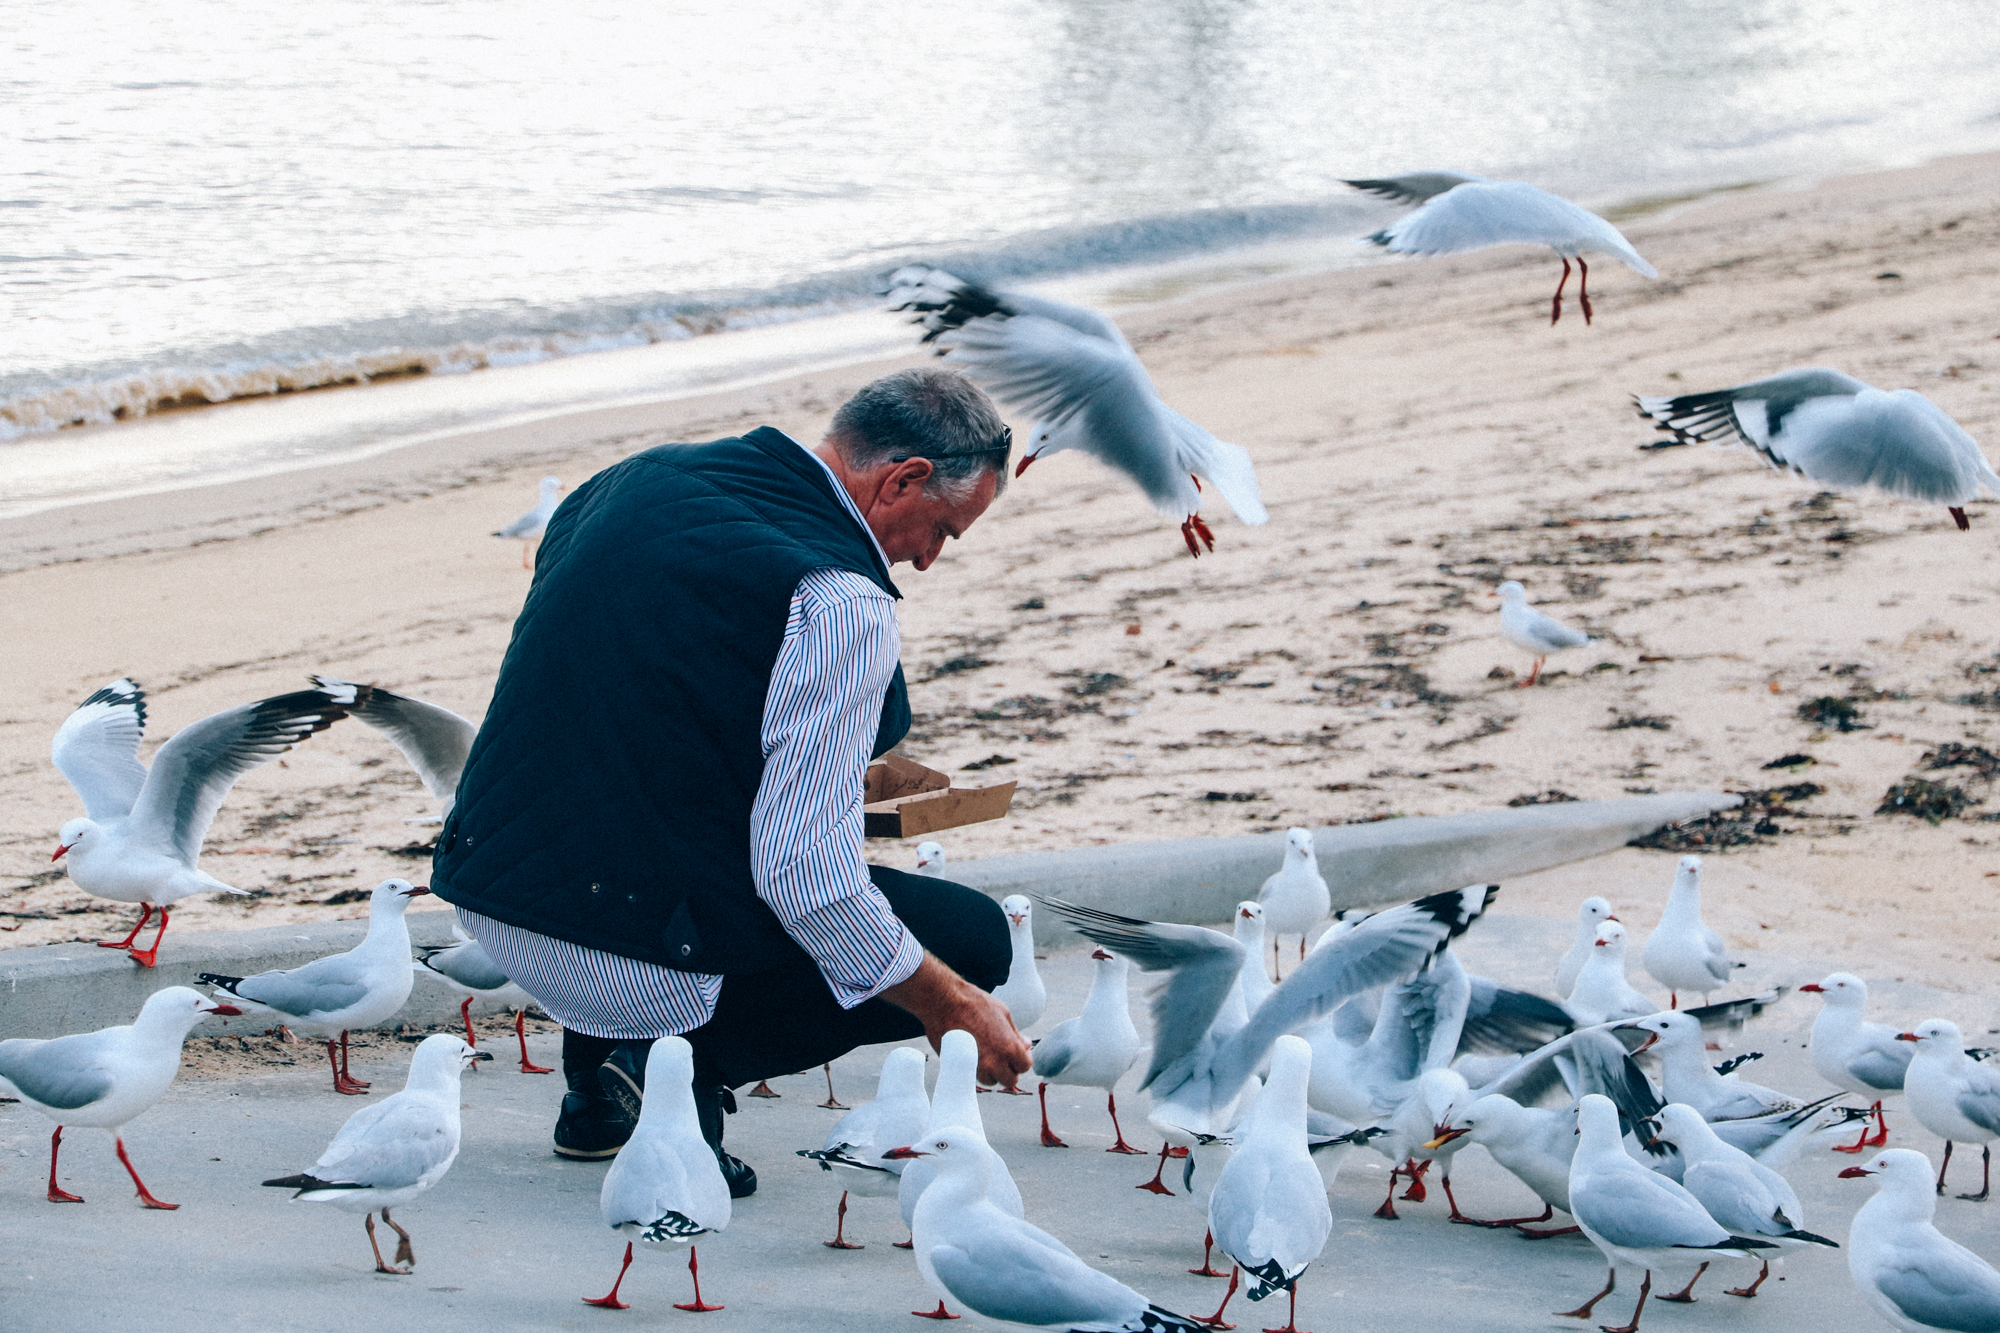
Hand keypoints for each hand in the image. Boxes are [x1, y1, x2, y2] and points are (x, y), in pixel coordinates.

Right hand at [882, 952, 1032, 1086]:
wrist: (943, 1002)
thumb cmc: (974, 1003)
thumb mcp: (1003, 1013)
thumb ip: (1015, 1034)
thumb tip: (1026, 1045)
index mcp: (1009, 1048)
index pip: (1024, 1066)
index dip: (1021, 1059)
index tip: (1015, 1053)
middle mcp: (994, 1062)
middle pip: (1010, 1079)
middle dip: (1008, 1069)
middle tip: (1001, 1056)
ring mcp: (976, 1068)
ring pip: (991, 1081)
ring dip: (991, 1072)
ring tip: (985, 1055)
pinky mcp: (960, 1068)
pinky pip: (973, 1077)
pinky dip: (976, 1070)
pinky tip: (972, 1055)